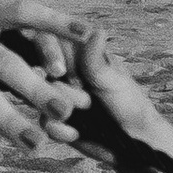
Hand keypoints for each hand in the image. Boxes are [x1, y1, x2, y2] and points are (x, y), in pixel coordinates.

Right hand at [6, 14, 172, 157]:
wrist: (132, 142)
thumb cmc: (130, 104)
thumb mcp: (113, 80)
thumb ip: (95, 60)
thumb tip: (94, 30)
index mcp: (80, 54)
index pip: (51, 40)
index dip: (50, 53)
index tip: (60, 70)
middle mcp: (64, 71)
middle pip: (41, 69)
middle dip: (65, 88)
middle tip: (87, 99)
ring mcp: (56, 95)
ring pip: (40, 95)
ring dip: (66, 107)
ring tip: (88, 111)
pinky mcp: (52, 119)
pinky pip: (43, 121)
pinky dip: (60, 128)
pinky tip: (77, 132)